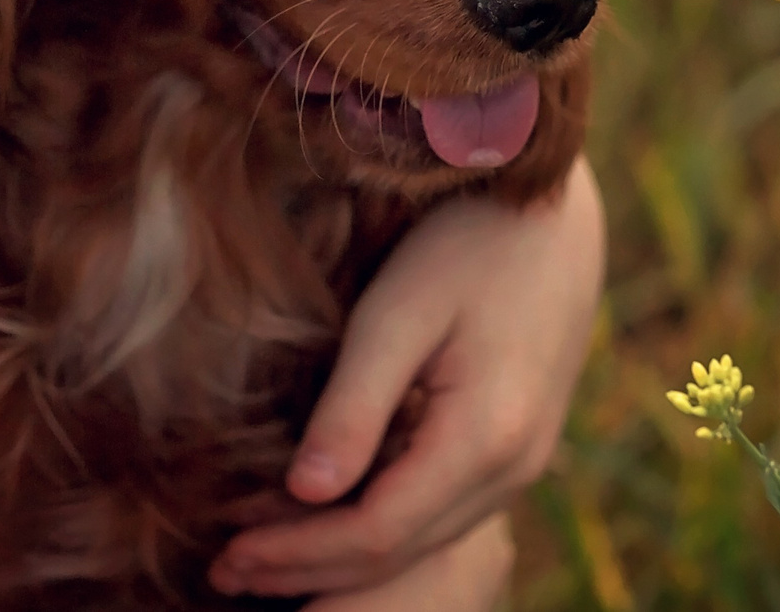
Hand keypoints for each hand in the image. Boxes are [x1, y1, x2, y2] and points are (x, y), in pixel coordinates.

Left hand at [207, 158, 603, 600]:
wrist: (555, 208)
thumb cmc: (468, 241)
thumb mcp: (397, 312)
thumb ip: (353, 406)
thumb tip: (304, 493)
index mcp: (486, 437)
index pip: (378, 531)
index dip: (298, 552)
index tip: (226, 555)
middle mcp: (515, 468)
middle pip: (400, 551)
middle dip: (309, 569)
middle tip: (224, 571)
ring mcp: (523, 462)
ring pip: (422, 540)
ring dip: (339, 558)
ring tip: (258, 556)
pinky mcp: (516, 447)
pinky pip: (441, 510)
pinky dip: (377, 524)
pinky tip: (324, 514)